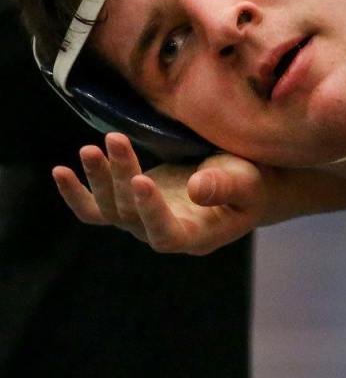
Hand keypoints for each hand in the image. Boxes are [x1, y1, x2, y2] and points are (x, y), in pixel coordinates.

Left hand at [52, 133, 267, 254]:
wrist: (243, 183)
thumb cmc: (252, 183)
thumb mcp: (247, 181)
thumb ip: (226, 186)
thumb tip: (195, 189)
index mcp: (198, 236)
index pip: (166, 235)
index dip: (151, 213)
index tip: (142, 180)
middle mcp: (167, 234)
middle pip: (131, 217)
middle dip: (120, 179)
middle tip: (116, 140)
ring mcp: (145, 221)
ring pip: (110, 209)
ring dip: (99, 178)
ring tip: (93, 147)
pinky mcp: (131, 204)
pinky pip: (95, 210)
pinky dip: (77, 193)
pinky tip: (60, 171)